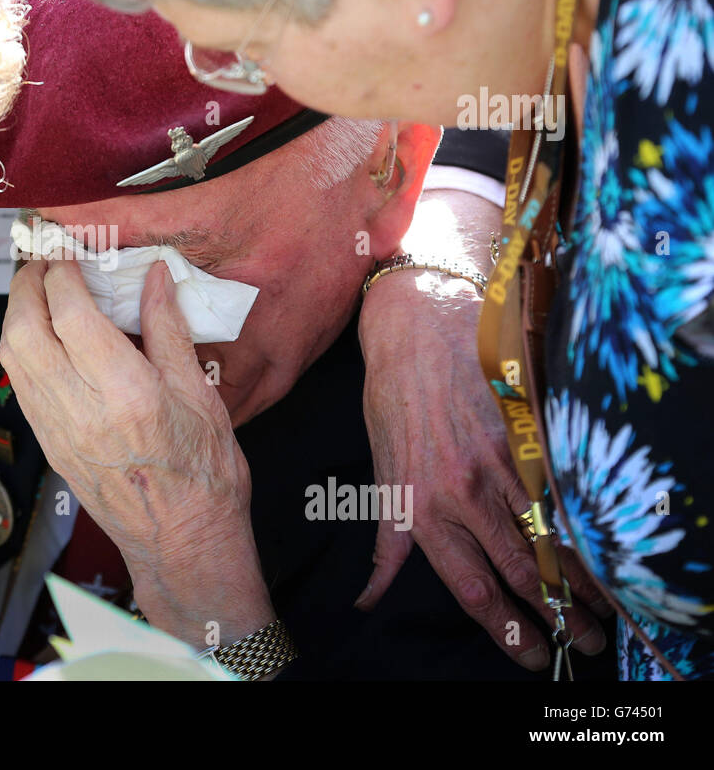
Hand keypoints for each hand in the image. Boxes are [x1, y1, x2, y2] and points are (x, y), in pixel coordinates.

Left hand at [0, 257, 273, 645]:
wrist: (184, 544)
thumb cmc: (204, 477)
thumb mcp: (200, 394)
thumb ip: (169, 330)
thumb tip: (155, 277)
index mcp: (125, 392)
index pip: (70, 313)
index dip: (60, 271)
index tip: (66, 249)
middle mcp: (82, 411)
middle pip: (24, 330)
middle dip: (26, 286)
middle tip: (43, 262)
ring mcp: (58, 432)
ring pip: (12, 358)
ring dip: (16, 315)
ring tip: (39, 291)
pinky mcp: (50, 447)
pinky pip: (20, 386)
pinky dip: (21, 349)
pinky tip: (42, 336)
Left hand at [357, 194, 611, 668]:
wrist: (418, 321)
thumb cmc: (394, 397)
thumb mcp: (381, 470)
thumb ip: (389, 538)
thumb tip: (368, 596)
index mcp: (424, 506)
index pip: (472, 589)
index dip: (506, 630)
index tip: (532, 656)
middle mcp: (465, 490)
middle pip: (522, 572)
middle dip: (557, 616)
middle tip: (584, 644)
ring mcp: (502, 459)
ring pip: (552, 534)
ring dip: (583, 579)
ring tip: (607, 610)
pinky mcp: (530, 428)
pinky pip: (566, 487)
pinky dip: (590, 522)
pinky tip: (607, 546)